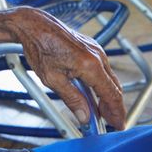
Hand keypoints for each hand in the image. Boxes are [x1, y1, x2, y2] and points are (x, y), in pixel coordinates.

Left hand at [8, 7, 124, 130]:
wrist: (33, 25)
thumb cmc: (40, 48)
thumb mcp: (53, 79)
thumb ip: (72, 99)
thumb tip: (84, 116)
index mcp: (90, 65)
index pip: (111, 95)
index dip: (116, 113)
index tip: (118, 125)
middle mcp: (98, 56)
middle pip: (114, 87)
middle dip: (113, 107)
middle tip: (108, 123)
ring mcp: (96, 50)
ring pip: (109, 78)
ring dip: (107, 95)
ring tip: (99, 111)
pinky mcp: (91, 47)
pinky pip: (102, 69)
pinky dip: (101, 83)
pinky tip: (92, 92)